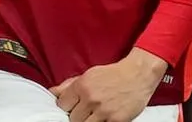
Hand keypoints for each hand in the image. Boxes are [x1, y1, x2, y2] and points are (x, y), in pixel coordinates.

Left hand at [50, 48, 165, 121]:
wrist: (138, 74)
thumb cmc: (113, 74)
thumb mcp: (89, 75)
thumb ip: (69, 85)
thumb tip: (53, 93)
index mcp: (82, 85)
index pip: (62, 105)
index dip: (66, 107)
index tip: (72, 107)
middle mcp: (91, 98)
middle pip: (72, 119)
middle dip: (77, 116)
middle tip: (86, 111)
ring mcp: (104, 111)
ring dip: (88, 121)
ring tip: (94, 115)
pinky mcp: (116, 121)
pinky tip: (104, 118)